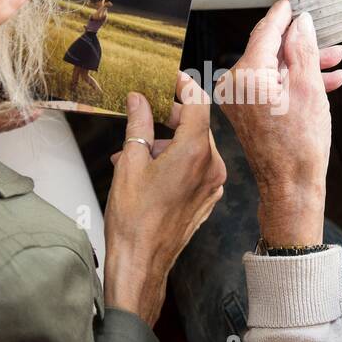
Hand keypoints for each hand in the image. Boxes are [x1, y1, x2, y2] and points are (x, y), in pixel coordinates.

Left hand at [0, 34, 40, 142]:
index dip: (0, 34)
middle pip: (0, 66)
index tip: (18, 30)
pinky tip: (31, 111)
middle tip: (32, 55)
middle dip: (16, 61)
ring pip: (7, 92)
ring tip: (35, 83)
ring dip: (22, 89)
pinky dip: (19, 117)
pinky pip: (5, 120)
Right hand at [103, 72, 225, 325]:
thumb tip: (138, 100)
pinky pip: (195, 169)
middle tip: (145, 111)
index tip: (169, 79)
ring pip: (194, 148)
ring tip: (135, 150)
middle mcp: (211, 167)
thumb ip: (138, 125)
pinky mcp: (207, 201)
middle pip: (197, 126)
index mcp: (195, 152)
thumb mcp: (130, 163)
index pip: (198, 103)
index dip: (183, 86)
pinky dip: (175, 162)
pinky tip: (147, 170)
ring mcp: (212, 186)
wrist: (141, 263)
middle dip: (171, 116)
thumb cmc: (134, 219)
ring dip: (168, 142)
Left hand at [219, 0, 341, 247]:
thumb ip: (303, 49)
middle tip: (330, 42)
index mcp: (247, 74)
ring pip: (274, 68)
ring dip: (304, 65)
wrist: (291, 186)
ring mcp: (238, 99)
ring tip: (335, 64)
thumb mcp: (310, 88)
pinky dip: (293, 83)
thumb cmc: (299, 147)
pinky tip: (323, 82)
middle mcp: (235, 84)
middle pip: (271, 50)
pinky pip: (270, 86)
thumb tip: (300, 22)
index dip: (285, 13)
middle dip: (303, 45)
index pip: (266, 30)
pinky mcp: (245, 110)